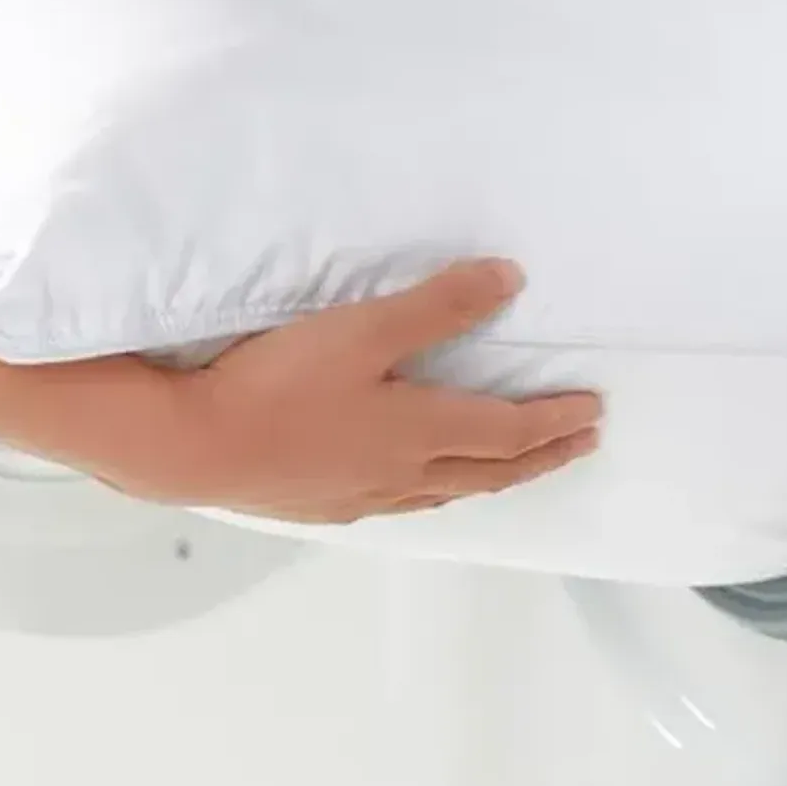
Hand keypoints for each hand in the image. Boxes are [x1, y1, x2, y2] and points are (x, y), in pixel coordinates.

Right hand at [99, 260, 601, 523]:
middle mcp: (403, 471)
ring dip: (491, 478)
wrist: (194, 444)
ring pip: (446, 491)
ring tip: (512, 469)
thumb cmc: (280, 381)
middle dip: (540, 456)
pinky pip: (402, 503)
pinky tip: (417, 486)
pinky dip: (434, 491)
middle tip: (579, 445)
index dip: (555, 421)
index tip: (593, 413)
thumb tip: (510, 279)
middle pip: (489, 470)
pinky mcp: (324, 507)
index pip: (508, 430)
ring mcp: (363, 496)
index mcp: (419, 429)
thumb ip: (438, 305)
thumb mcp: (365, 329)